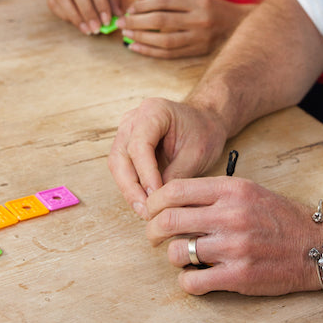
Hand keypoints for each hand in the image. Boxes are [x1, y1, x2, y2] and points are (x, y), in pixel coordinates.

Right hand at [109, 98, 228, 214]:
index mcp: (153, 112)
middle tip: (146, 210)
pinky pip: (122, 168)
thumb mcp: (196, 154)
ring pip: (117, 165)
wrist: (206, 122)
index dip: (146, 174)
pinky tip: (143, 202)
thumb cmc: (204, 132)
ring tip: (145, 211)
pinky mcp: (127, 145)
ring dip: (129, 190)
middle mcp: (133, 120)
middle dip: (131, 188)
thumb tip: (159, 202)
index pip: (139, 146)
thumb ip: (175, 176)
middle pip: (120, 157)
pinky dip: (131, 186)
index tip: (155, 197)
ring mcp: (126, 132)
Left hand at [122, 0, 253, 58]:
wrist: (240, 24)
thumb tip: (142, 9)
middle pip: (161, 22)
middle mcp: (199, 20)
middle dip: (137, 22)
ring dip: (141, 38)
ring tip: (126, 35)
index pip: (164, 2)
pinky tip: (136, 47)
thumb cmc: (214, 9)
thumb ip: (174, 3)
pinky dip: (150, 51)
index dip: (144, 5)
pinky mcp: (198, 51)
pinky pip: (170, 54)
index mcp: (198, 2)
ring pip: (164, 41)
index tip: (130, 8)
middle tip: (121, 22)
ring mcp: (199, 38)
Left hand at [144, 177, 322, 295]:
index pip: (174, 191)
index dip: (154, 202)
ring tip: (184, 257)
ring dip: (174, 256)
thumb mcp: (249, 191)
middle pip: (167, 221)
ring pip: (177, 252)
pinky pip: (192, 281)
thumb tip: (172, 202)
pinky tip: (196, 276)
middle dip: (152, 231)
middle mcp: (231, 216)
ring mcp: (234, 247)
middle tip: (155, 237)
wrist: (318, 246)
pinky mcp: (239, 277)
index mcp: (231, 190)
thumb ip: (214, 193)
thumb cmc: (280, 219)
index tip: (151, 211)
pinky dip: (187, 281)